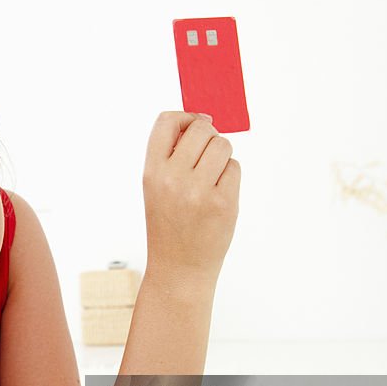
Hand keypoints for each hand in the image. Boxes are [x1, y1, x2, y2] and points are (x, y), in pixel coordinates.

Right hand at [141, 111, 240, 280]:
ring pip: (222, 145)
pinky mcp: (223, 203)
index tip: (193, 125)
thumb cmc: (169, 224)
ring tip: (211, 176)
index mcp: (152, 172)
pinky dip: (229, 176)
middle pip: (201, 128)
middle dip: (208, 135)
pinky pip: (234, 168)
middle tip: (206, 156)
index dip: (184, 117)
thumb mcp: (156, 188)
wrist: (179, 268)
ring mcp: (199, 191)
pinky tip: (218, 195)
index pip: (166, 122)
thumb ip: (171, 156)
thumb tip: (200, 120)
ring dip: (221, 155)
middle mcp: (173, 179)